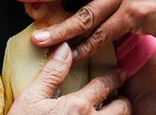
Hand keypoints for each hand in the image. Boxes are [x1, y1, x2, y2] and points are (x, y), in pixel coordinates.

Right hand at [8, 43, 129, 114]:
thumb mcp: (32, 98)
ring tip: (111, 111)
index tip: (120, 73)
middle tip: (119, 96)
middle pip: (123, 108)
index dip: (114, 77)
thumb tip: (65, 48)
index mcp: (78, 106)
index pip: (104, 86)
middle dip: (123, 101)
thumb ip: (52, 74)